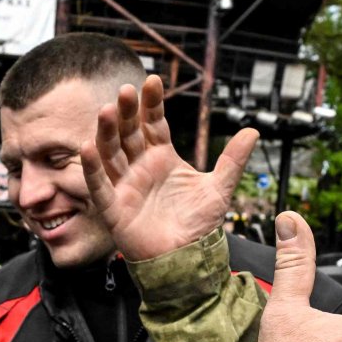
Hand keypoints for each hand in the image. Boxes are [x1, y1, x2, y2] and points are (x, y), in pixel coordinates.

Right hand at [81, 75, 258, 261]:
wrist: (188, 260)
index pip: (153, 124)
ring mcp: (125, 187)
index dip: (151, 104)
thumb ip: (232, 160)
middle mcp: (140, 168)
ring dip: (107, 132)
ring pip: (111, 154)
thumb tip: (253, 130)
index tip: (152, 81)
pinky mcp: (114, 209)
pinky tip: (88, 147)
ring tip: (107, 111)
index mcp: (162, 159)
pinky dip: (92, 169)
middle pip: (129, 133)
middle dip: (127, 112)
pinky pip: (99, 186)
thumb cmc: (199, 227)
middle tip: (126, 91)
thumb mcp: (219, 189)